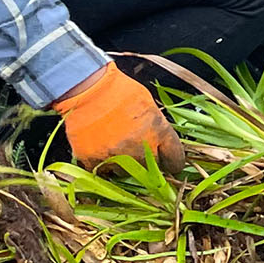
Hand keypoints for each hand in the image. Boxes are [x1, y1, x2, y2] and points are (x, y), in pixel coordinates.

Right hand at [53, 62, 185, 170]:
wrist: (88, 89)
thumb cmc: (120, 90)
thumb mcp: (147, 104)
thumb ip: (155, 126)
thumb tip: (158, 139)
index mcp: (159, 132)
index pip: (175, 159)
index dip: (172, 162)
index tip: (169, 163)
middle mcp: (141, 149)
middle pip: (150, 168)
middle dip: (146, 161)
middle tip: (136, 148)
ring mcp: (118, 157)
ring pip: (125, 173)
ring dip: (123, 163)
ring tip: (115, 144)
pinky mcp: (95, 162)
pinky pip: (102, 171)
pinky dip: (102, 163)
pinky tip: (100, 148)